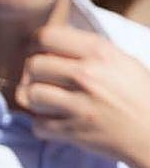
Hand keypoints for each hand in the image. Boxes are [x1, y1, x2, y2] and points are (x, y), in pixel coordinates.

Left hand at [17, 24, 149, 167]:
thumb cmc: (140, 95)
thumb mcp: (123, 62)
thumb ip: (89, 50)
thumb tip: (54, 41)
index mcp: (100, 52)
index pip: (46, 36)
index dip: (36, 45)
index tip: (40, 53)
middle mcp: (87, 75)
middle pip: (33, 65)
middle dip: (33, 74)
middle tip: (43, 81)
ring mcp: (79, 104)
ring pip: (30, 94)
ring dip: (35, 100)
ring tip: (49, 103)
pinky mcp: (73, 131)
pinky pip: (37, 124)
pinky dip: (42, 126)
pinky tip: (56, 122)